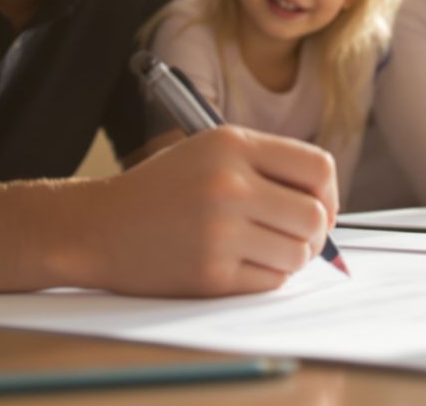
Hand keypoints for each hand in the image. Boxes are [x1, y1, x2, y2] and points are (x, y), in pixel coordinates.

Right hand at [85, 126, 336, 296]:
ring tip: (263, 251)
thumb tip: (326, 208)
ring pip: (298, 253)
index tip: (318, 208)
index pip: (318, 167)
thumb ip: (266, 167)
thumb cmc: (161, 191)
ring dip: (290, 258)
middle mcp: (229, 183)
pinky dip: (265, 278)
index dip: (328, 193)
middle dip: (313, 233)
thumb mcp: (209, 153)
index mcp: (232, 144)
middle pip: (315, 216)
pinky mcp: (210, 272)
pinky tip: (238, 266)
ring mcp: (219, 230)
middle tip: (295, 238)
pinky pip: (271, 281)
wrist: (97, 227)